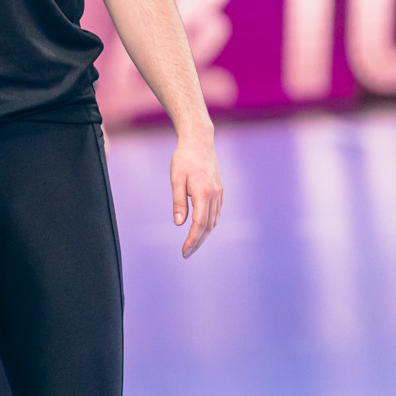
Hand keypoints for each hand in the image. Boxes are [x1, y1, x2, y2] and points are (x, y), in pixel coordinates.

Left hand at [171, 129, 222, 258]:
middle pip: (208, 226)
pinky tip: (202, 228)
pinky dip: (210, 224)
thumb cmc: (184, 159)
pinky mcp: (219, 191)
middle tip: (186, 254)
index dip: (192, 240)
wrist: (199, 142)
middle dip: (197, 242)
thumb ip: (179, 202)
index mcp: (204, 193)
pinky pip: (216, 213)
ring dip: (204, 235)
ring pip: (214, 221)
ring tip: (192, 244)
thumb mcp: (176, 180)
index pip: (199, 224)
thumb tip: (179, 223)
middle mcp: (215, 196)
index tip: (184, 251)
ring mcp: (219, 193)